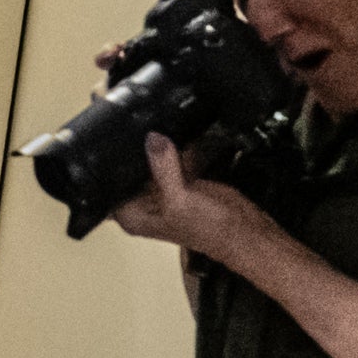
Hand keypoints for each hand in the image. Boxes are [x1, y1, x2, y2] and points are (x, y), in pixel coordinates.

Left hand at [105, 133, 264, 260]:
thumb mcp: (181, 198)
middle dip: (138, 151)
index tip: (116, 139)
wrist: (246, 232)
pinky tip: (181, 133)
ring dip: (159, 146)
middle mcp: (145, 204)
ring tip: (162, 125)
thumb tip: (151, 139)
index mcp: (133, 215)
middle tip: (143, 125)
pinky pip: (174, 160)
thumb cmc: (211, 230)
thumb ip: (163, 167)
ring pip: (153, 162)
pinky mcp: (183, 183)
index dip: (112, 164)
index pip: (111, 185)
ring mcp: (165, 192)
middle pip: (132, 171)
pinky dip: (178, 148)